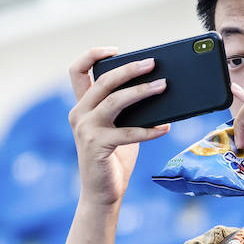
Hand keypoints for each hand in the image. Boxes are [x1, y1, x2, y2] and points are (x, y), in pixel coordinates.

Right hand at [67, 48, 169, 205]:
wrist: (102, 194)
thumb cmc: (115, 158)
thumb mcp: (120, 128)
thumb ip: (129, 109)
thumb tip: (159, 87)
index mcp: (82, 106)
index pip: (77, 71)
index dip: (92, 55)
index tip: (115, 49)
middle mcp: (79, 114)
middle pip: (103, 81)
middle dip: (129, 69)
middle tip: (153, 63)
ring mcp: (86, 130)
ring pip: (116, 100)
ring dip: (142, 91)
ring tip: (164, 86)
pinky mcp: (97, 146)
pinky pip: (129, 132)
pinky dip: (150, 130)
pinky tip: (166, 128)